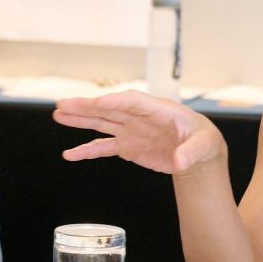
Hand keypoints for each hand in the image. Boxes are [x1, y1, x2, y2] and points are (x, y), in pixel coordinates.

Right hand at [53, 92, 226, 174]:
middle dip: (87, 107)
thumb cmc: (203, 142)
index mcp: (158, 109)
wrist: (199, 153)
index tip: (96, 103)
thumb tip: (180, 160)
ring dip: (80, 120)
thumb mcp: (203, 145)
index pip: (132, 101)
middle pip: (109, 108)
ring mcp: (131, 131)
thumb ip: (190, 152)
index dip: (113, 101)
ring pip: (101, 123)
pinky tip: (70, 154)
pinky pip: (103, 147)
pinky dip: (87, 150)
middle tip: (64, 104)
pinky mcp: (127, 146)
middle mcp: (139, 117)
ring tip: (59, 115)